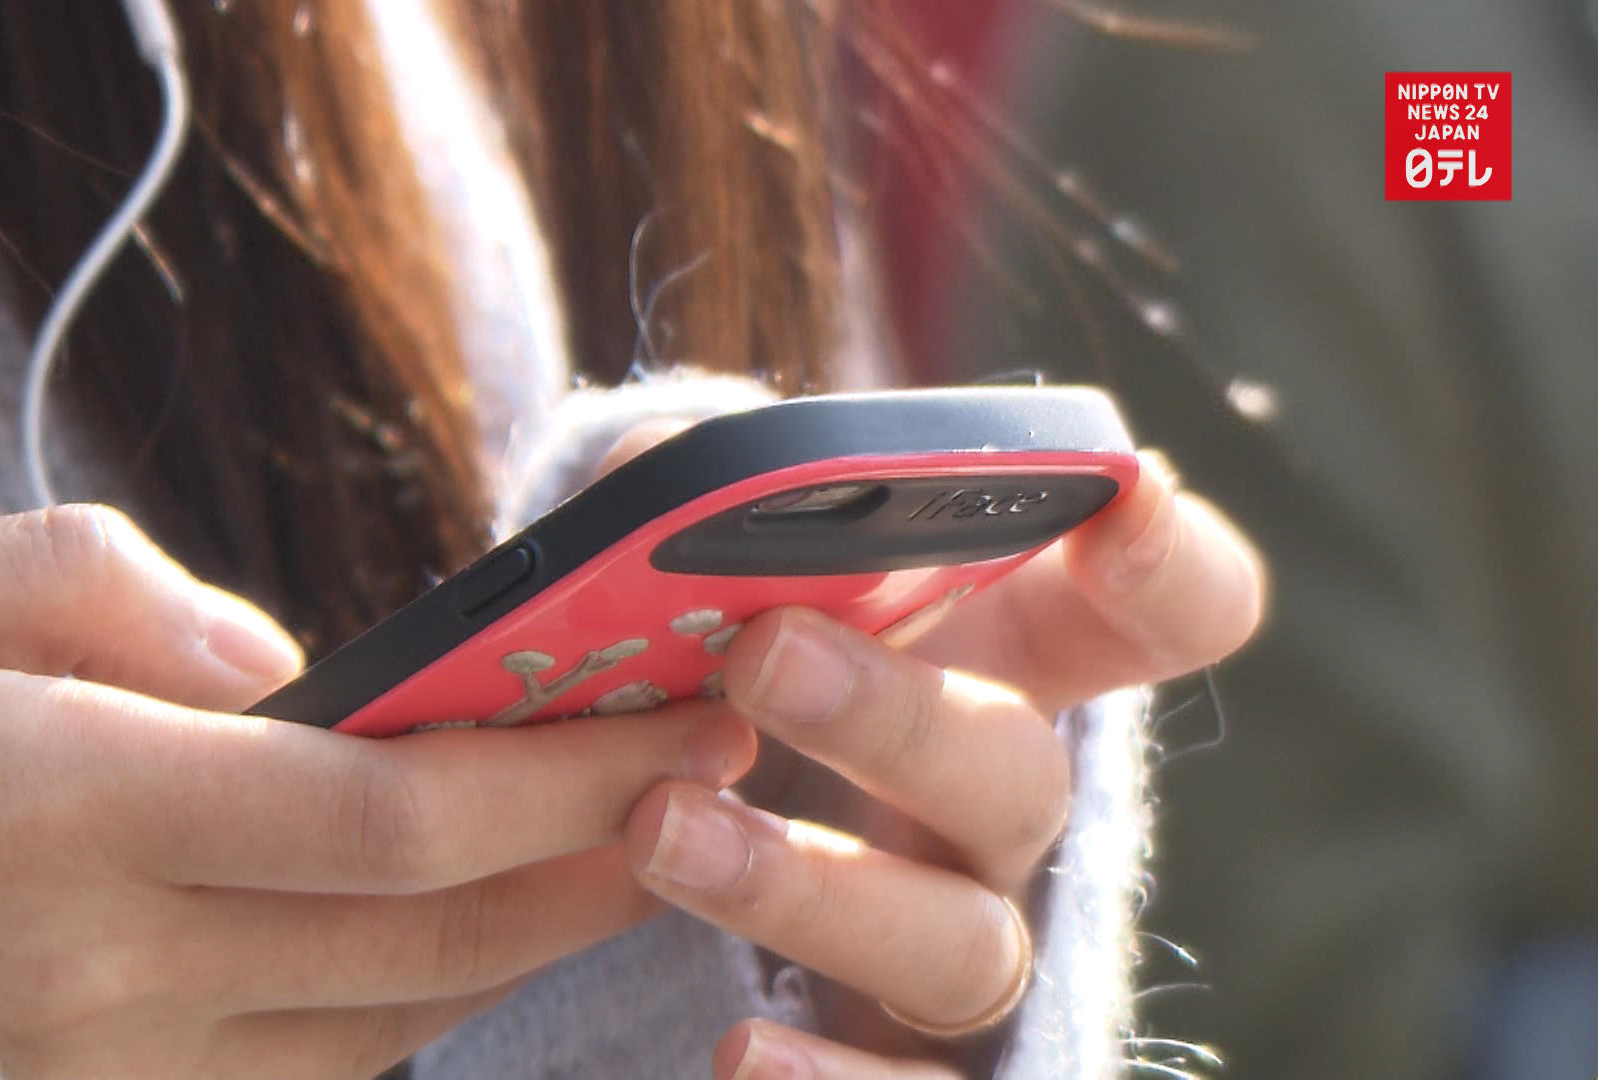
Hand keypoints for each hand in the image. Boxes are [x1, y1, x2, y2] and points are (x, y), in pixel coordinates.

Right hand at [0, 506, 755, 1079]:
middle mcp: (90, 971)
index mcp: (51, 800)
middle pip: (421, 941)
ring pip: (381, 1034)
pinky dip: (402, 1018)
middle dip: (593, 857)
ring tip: (622, 848)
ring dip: (521, 944)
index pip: (381, 815)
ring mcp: (91, 1079)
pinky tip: (459, 943)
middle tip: (711, 773)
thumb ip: (83, 587)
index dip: (559, 776)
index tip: (682, 712)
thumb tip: (268, 650)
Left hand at [620, 452, 1264, 1077]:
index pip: (1163, 613)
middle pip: (1021, 776)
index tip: (1125, 496)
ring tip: (662, 828)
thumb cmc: (707, 661)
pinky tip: (741, 1052)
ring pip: (961, 947)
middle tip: (763, 655)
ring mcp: (963, 941)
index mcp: (1005, 661)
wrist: (635, 823)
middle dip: (897, 717)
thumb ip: (698, 500)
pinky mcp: (905, 1058)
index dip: (1169, 562)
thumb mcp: (710, 568)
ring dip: (813, 887)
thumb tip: (659, 472)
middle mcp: (1005, 809)